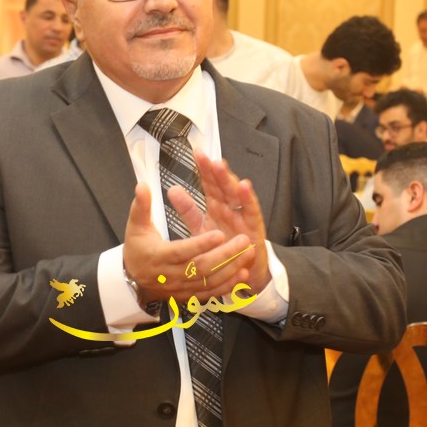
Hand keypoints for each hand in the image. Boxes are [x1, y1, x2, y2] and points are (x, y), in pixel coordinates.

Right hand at [122, 183, 253, 303]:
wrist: (133, 282)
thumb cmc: (137, 251)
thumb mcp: (135, 227)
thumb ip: (141, 206)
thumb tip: (142, 186)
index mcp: (159, 256)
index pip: (182, 251)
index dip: (201, 244)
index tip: (219, 234)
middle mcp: (171, 275)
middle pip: (201, 268)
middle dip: (224, 255)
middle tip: (243, 240)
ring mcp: (181, 287)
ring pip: (209, 281)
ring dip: (231, 269)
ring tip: (248, 253)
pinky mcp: (189, 295)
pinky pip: (211, 293)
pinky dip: (228, 285)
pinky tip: (242, 274)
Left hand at [166, 150, 269, 292]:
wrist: (240, 272)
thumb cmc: (222, 249)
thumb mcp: (201, 228)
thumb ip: (188, 210)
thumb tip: (172, 190)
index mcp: (216, 206)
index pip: (209, 183)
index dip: (203, 169)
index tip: (196, 153)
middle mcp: (230, 207)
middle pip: (221, 184)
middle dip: (213, 169)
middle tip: (204, 156)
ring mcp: (242, 215)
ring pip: (235, 193)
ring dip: (228, 179)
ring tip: (219, 165)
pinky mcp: (254, 226)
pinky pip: (251, 210)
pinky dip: (248, 198)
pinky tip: (243, 186)